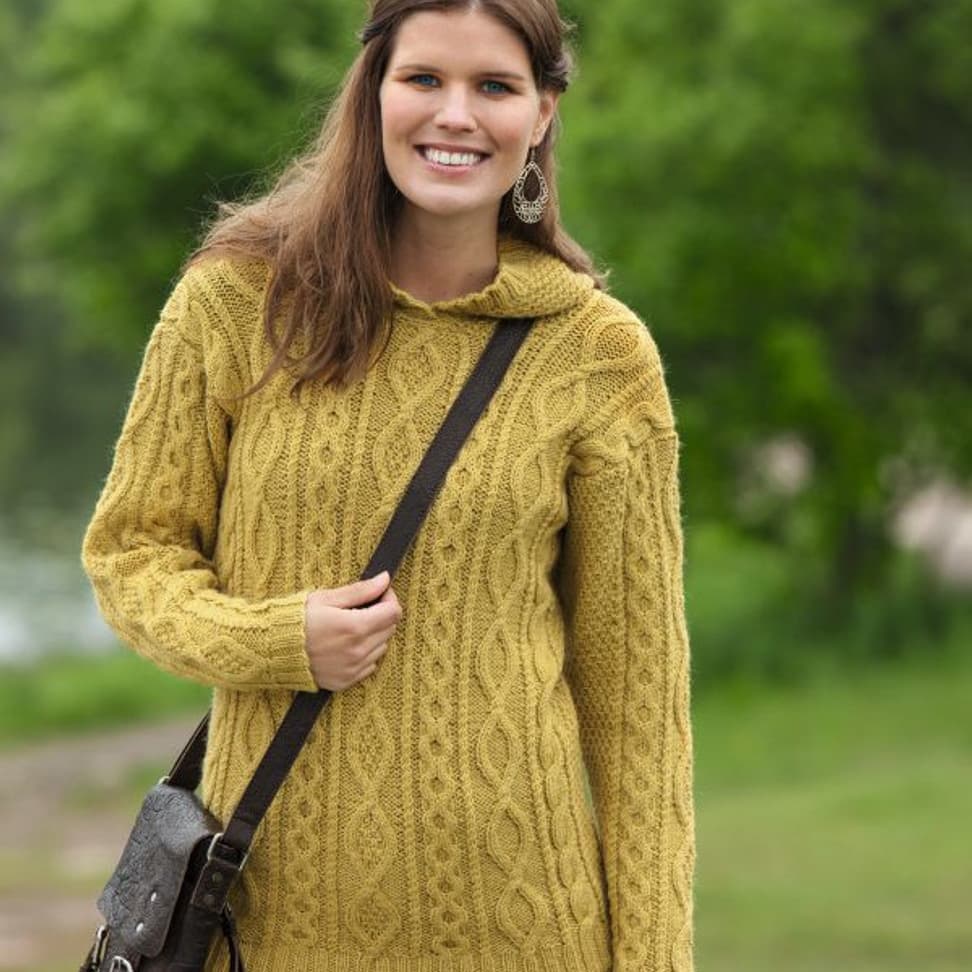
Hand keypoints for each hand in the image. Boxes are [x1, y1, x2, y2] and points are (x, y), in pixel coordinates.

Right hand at [304, 571, 401, 690]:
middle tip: (361, 608)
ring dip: (373, 635)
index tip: (378, 593)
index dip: (389, 598)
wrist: (271, 650)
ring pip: (381, 647)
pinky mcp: (345, 681)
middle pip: (390, 629)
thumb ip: (360, 590)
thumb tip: (385, 579)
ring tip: (350, 627)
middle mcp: (357, 651)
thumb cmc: (296, 619)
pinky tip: (345, 644)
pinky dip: (364, 653)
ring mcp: (352, 669)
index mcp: (354, 627)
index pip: (393, 612)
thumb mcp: (327, 598)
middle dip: (381, 615)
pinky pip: (369, 665)